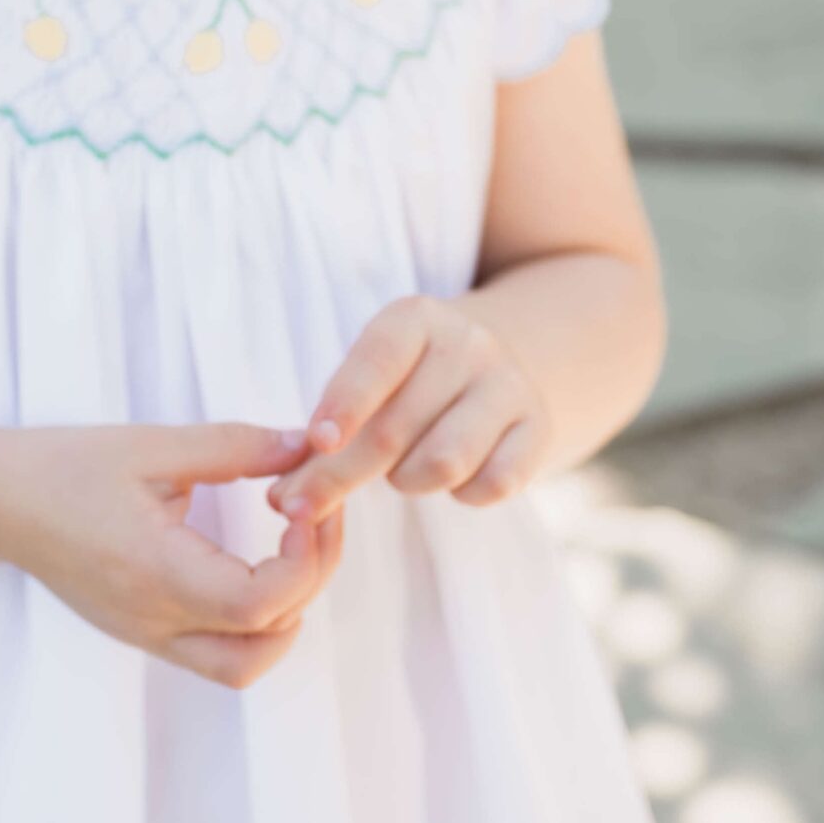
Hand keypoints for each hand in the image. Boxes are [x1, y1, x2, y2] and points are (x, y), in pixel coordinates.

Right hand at [0, 420, 345, 690]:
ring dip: (285, 616)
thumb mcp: (153, 444)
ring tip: (292, 550)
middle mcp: (154, 620)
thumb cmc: (69, 466)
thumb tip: (307, 444)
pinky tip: (257, 564)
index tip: (308, 506)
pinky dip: (255, 622)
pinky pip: (218, 654)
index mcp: (155, 572)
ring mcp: (148, 637)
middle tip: (316, 519)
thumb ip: (236, 446)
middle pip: (261, 645)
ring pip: (243, 667)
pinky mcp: (144, 634)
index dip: (305, 561)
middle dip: (309, 583)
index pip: (257, 604)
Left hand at [266, 293, 552, 520]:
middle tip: (301, 504)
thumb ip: (328, 431)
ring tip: (401, 470)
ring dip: (408, 480)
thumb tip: (284, 498)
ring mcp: (509, 384)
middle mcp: (467, 343)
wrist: (509, 360)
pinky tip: (453, 479)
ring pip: (445, 462)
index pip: (376, 361)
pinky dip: (463, 495)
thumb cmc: (411, 380)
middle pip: (396, 428)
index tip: (315, 443)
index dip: (344, 404)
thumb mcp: (372, 379)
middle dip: (341, 474)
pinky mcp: (539, 428)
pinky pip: (493, 485)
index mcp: (415, 318)